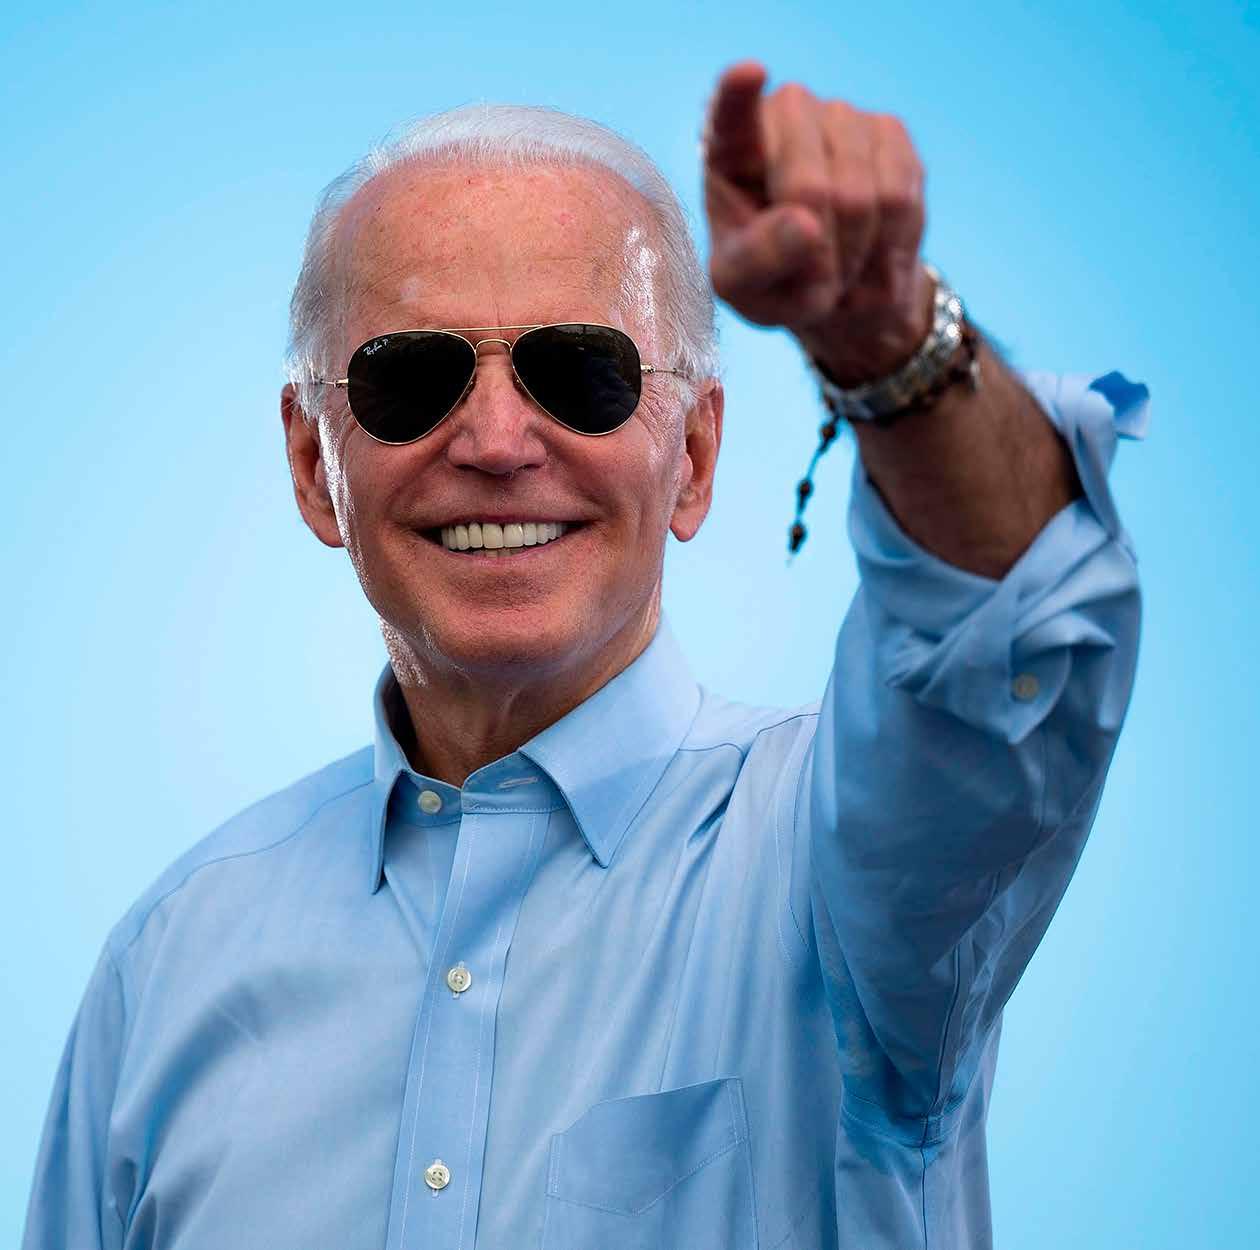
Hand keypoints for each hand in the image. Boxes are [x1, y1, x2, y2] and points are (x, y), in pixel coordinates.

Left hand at [702, 61, 935, 385]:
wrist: (833, 281)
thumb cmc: (771, 280)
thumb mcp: (745, 288)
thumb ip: (760, 261)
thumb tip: (805, 226)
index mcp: (729, 152)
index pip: (729, 116)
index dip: (738, 95)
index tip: (748, 73)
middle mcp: (784, 116)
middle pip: (811, 188)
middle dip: (819, 252)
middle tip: (814, 283)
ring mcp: (839, 116)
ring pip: (863, 196)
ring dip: (855, 254)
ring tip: (839, 266)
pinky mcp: (889, 130)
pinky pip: (899, 198)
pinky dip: (889, 244)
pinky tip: (871, 249)